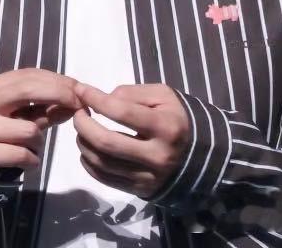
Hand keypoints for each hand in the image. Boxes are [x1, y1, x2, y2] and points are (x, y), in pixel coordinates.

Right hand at [0, 68, 80, 176]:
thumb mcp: (18, 115)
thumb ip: (44, 107)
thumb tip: (75, 100)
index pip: (27, 76)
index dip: (56, 80)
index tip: (79, 88)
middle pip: (27, 90)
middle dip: (58, 96)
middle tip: (78, 107)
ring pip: (30, 131)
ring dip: (38, 142)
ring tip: (29, 146)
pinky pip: (23, 155)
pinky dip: (32, 161)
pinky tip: (24, 160)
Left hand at [71, 82, 190, 198]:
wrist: (203, 156)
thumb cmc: (176, 119)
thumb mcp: (162, 96)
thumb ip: (132, 93)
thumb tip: (104, 99)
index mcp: (165, 128)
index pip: (122, 112)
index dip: (96, 99)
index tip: (81, 90)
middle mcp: (157, 156)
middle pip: (107, 142)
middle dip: (83, 124)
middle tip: (78, 112)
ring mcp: (149, 177)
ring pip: (103, 163)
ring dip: (83, 143)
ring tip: (81, 129)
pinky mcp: (141, 190)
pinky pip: (106, 179)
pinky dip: (89, 163)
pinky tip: (87, 149)